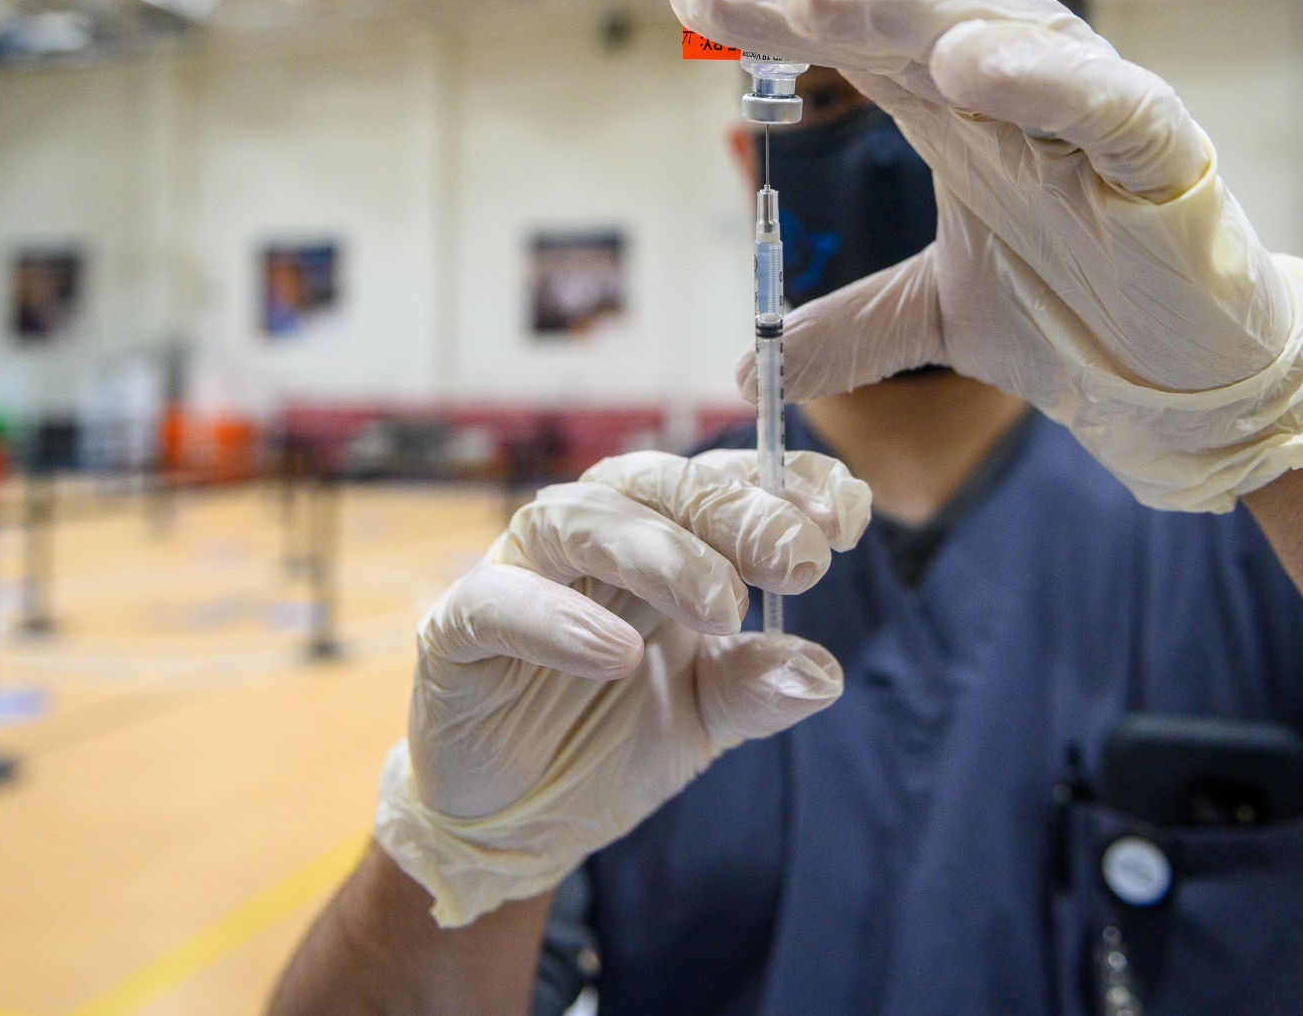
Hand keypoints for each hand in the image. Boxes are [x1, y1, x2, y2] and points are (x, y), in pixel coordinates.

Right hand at [374, 449, 870, 926]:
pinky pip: (498, 601)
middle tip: (799, 558)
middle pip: (656, 482)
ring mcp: (521, 574)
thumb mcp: (707, 718)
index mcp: (660, 542)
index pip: (720, 480)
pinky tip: (617, 652)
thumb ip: (758, 686)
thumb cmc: (610, 739)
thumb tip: (821, 672)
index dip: (783, 481)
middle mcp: (590, 539)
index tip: (845, 516)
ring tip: (722, 608)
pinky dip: (557, 618)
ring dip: (659, 552)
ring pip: (579, 516)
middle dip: (735, 512)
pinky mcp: (457, 629)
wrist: (518, 821)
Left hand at [646, 0, 1302, 511]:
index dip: (769, 10)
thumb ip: (851, 329)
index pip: (853, 42)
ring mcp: (1090, 119)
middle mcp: (1016, 95)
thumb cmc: (1080, 313)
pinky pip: (1108, 105)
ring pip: (1003, 33)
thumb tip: (753, 362)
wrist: (1192, 379)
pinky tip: (977, 65)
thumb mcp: (938, 318)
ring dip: (912, 7)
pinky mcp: (1163, 159)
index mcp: (958, 113)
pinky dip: (1047, 80)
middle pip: (909, 18)